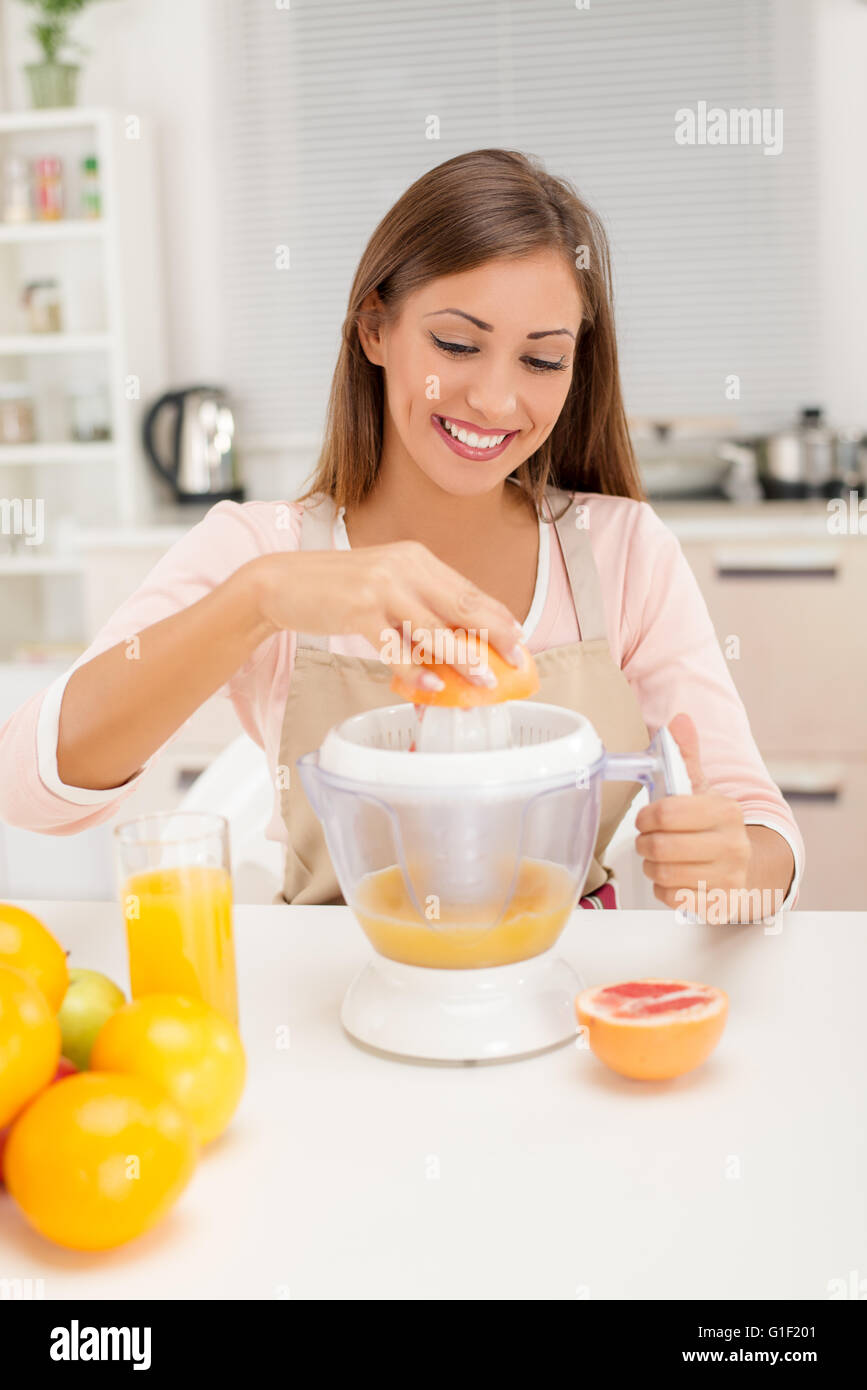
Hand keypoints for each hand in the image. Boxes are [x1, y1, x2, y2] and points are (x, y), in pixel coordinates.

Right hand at [252, 541, 525, 693]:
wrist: (282, 582)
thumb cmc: (336, 590)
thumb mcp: (384, 586)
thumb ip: (417, 606)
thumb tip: (454, 644)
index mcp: (416, 557)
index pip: (467, 589)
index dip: (497, 615)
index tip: (519, 639)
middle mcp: (404, 566)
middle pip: (460, 604)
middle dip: (494, 634)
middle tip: (516, 659)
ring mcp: (381, 586)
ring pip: (432, 628)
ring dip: (461, 656)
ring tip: (483, 679)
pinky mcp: (357, 609)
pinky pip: (394, 646)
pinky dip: (415, 668)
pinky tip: (432, 684)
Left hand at [634, 712, 751, 920]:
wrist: (750, 868)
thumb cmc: (714, 826)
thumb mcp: (702, 789)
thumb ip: (686, 757)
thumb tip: (679, 720)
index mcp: (726, 811)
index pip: (667, 813)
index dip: (646, 816)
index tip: (646, 818)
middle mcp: (732, 845)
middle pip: (661, 847)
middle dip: (645, 844)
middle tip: (647, 840)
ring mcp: (728, 878)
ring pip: (663, 874)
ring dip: (651, 866)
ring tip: (659, 859)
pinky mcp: (719, 904)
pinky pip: (671, 898)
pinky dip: (663, 889)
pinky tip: (672, 877)